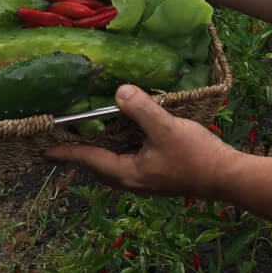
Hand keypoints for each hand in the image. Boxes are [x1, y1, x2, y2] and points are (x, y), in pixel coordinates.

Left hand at [45, 84, 230, 196]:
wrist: (226, 176)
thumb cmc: (194, 155)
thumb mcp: (165, 128)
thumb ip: (141, 109)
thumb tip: (119, 92)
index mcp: (128, 173)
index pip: (90, 160)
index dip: (68, 152)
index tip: (46, 150)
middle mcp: (133, 180)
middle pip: (99, 167)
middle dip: (82, 155)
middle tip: (66, 142)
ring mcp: (147, 180)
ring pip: (115, 166)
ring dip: (102, 153)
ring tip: (93, 137)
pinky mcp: (160, 174)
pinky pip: (130, 162)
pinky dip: (121, 150)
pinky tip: (129, 136)